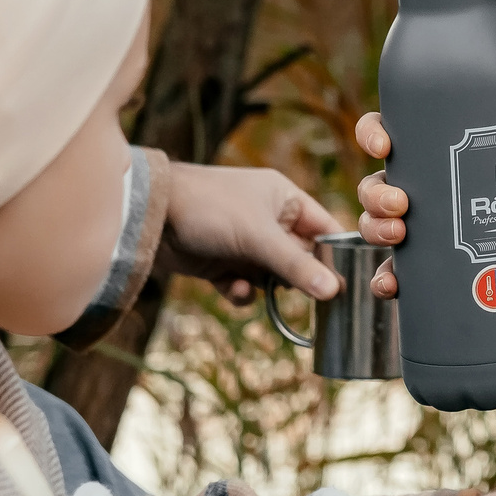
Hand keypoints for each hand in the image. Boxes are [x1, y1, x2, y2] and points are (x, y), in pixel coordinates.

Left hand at [159, 163, 342, 304]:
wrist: (149, 216)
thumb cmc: (210, 208)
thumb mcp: (258, 237)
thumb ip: (296, 266)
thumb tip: (334, 291)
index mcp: (284, 199)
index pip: (324, 228)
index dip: (336, 255)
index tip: (345, 284)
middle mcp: (268, 218)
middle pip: (299, 257)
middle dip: (296, 278)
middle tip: (302, 296)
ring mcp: (244, 241)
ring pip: (270, 275)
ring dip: (264, 287)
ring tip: (251, 284)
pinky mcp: (221, 261)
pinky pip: (244, 284)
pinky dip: (239, 291)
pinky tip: (230, 288)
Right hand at [354, 113, 495, 297]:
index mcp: (427, 150)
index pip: (384, 132)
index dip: (372, 134)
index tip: (383, 145)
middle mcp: (410, 186)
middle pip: (372, 186)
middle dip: (377, 195)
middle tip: (401, 204)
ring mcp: (413, 225)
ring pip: (373, 225)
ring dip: (376, 230)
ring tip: (399, 235)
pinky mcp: (423, 261)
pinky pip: (392, 272)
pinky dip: (384, 281)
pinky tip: (392, 286)